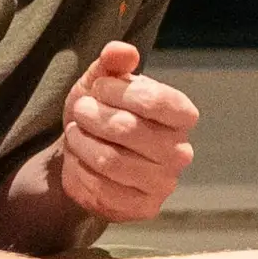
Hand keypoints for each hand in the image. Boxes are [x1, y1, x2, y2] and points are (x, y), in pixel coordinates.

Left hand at [50, 42, 197, 223]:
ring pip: (111, 160)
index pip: (156, 101)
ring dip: (82, 143)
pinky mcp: (144, 208)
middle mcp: (181, 151)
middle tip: (80, 110)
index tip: (98, 88)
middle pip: (128, 129)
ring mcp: (164, 183)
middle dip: (93, 116)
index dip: (118, 91)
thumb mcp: (102, 83)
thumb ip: (113, 63)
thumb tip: (121, 50)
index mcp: (181, 115)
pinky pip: (103, 190)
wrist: (85, 157)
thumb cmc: (101, 113)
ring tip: (76, 133)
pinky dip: (81, 171)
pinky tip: (79, 161)